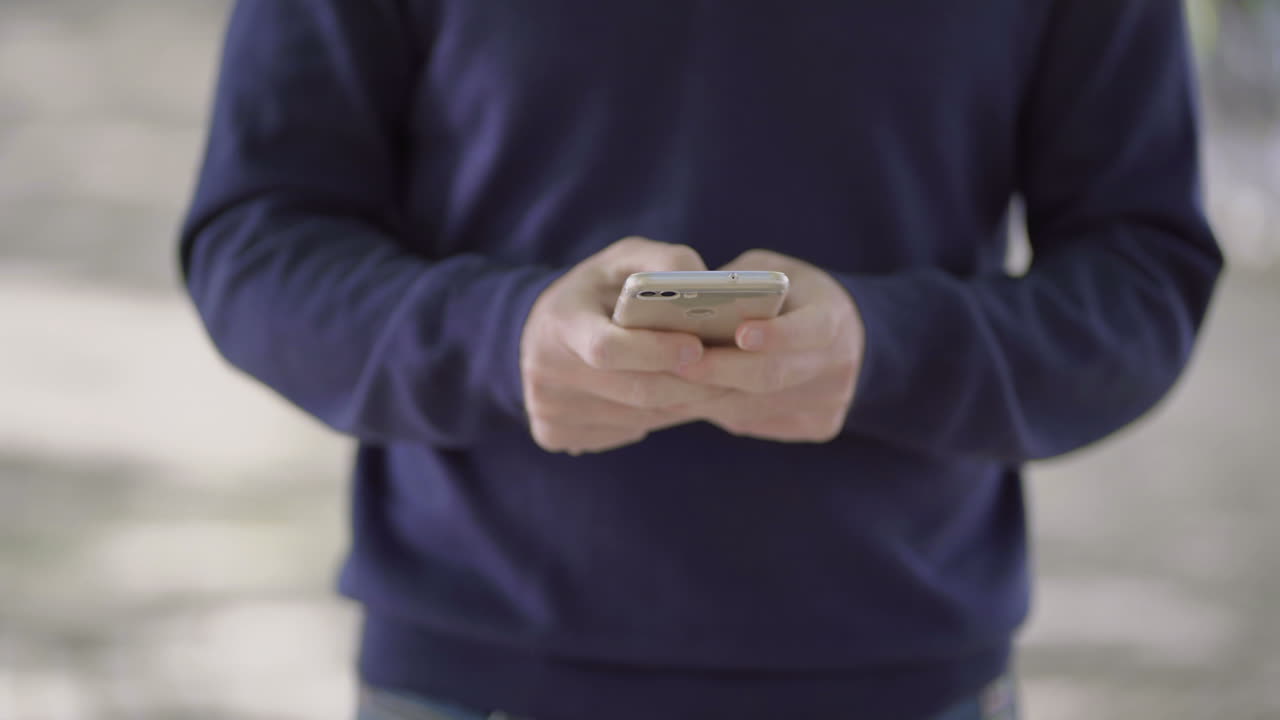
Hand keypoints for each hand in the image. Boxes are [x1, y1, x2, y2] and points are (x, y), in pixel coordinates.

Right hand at [519, 237, 725, 453]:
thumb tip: (706, 282)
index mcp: (560, 322)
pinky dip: (659, 418)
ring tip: (716, 385)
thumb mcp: (623, 260)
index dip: (656, 352)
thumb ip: (664, 261)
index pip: (607, 348)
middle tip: (731, 375)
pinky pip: (625, 433)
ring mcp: (548, 408)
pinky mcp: (555, 433)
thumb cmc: (594, 291)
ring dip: (684, 404)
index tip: (698, 346)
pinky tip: (675, 398)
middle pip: (634, 391)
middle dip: (690, 385)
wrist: (539, 334)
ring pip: (638, 417)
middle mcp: (546, 370)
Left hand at [676, 250, 865, 442]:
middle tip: (679, 365)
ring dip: (705, 397)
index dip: (776, 335)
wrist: (846, 339)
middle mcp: (837, 365)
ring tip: (664, 385)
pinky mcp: (815, 426)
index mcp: (833, 318)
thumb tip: (687, 305)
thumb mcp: (773, 272)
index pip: (810, 330)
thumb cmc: (794, 295)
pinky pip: (754, 422)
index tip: (739, 333)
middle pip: (773, 376)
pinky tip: (684, 398)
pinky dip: (715, 410)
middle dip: (722, 371)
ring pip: (755, 407)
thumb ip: (740, 285)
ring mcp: (828, 402)